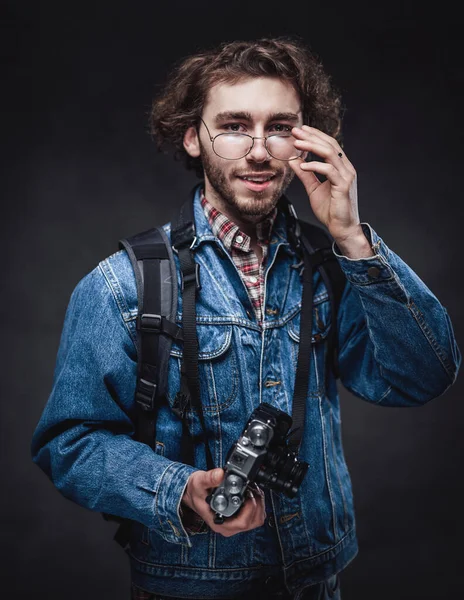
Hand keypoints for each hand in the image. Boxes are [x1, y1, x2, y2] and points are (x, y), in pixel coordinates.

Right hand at [181, 468, 266, 536]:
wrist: (194, 493)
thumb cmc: (196, 492)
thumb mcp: (199, 482)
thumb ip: (209, 478)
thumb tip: (221, 474)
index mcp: (219, 522)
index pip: (242, 523)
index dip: (249, 508)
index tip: (247, 493)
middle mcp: (229, 526)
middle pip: (253, 521)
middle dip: (257, 503)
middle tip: (252, 489)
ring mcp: (235, 522)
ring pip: (257, 519)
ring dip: (259, 503)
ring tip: (252, 490)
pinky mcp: (239, 516)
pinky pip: (255, 515)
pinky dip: (257, 504)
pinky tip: (251, 493)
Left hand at [289, 125, 360, 244]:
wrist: (341, 228)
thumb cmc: (330, 210)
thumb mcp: (313, 188)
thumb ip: (305, 174)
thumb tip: (293, 160)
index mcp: (340, 167)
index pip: (329, 145)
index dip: (315, 136)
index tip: (300, 131)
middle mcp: (346, 168)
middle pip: (330, 144)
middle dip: (311, 136)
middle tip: (296, 131)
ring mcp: (346, 176)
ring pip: (330, 153)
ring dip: (312, 146)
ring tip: (297, 144)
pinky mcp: (343, 186)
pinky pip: (328, 171)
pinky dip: (314, 166)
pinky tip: (302, 165)